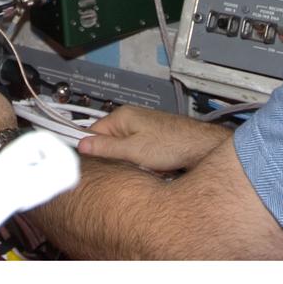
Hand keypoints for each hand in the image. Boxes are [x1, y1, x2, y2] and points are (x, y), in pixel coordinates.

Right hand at [77, 105, 232, 172]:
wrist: (201, 147)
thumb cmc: (172, 144)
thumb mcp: (134, 150)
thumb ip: (106, 148)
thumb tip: (82, 145)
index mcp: (122, 117)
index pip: (93, 132)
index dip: (91, 149)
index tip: (91, 164)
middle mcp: (131, 119)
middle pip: (110, 143)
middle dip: (116, 159)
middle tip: (127, 166)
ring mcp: (142, 128)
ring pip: (124, 151)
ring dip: (131, 162)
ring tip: (145, 166)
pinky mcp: (152, 138)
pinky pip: (138, 153)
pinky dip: (143, 162)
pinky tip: (154, 167)